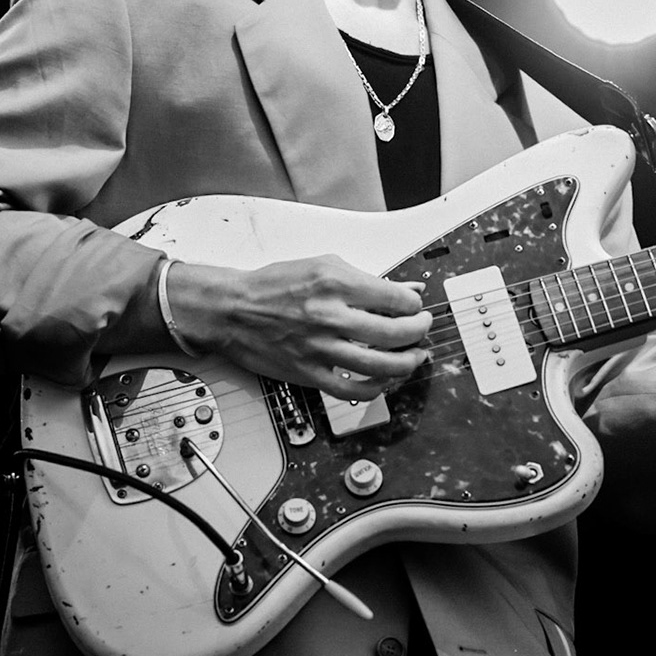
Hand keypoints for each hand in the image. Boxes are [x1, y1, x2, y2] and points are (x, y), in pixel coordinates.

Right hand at [167, 256, 431, 400]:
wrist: (233, 309)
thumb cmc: (275, 285)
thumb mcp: (325, 266)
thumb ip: (369, 280)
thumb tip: (407, 291)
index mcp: (336, 283)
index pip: (397, 299)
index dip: (415, 305)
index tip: (416, 306)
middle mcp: (330, 316)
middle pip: (396, 333)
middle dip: (419, 332)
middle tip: (422, 328)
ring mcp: (320, 348)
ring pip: (381, 366)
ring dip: (408, 363)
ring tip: (414, 356)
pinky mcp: (309, 373)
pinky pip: (352, 390)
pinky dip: (376, 388)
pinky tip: (384, 380)